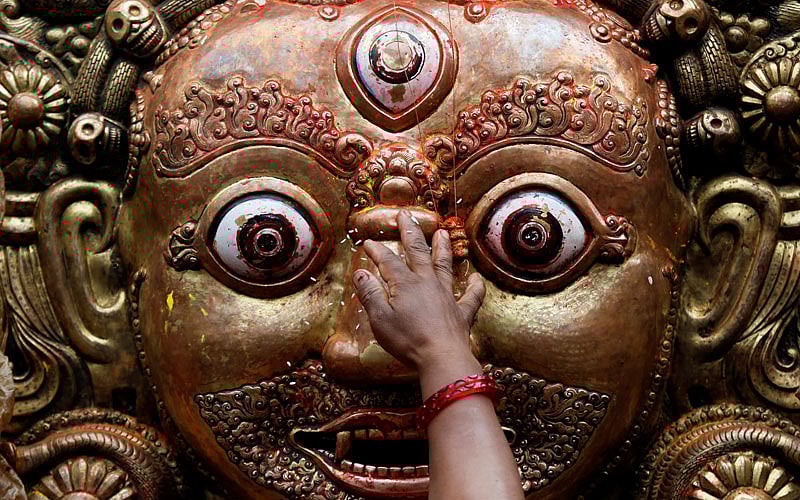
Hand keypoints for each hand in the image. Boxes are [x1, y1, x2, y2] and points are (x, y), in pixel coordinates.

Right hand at [352, 210, 485, 370]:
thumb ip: (370, 293)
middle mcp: (427, 283)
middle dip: (410, 233)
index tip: (369, 242)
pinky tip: (477, 278)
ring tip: (443, 232)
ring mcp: (447, 296)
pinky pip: (471, 296)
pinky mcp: (462, 312)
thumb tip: (360, 273)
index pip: (388, 261)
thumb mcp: (380, 318)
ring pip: (444, 265)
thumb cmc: (408, 340)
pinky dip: (475, 286)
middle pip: (418, 252)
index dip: (377, 251)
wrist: (442, 357)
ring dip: (443, 248)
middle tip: (406, 216)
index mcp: (405, 284)